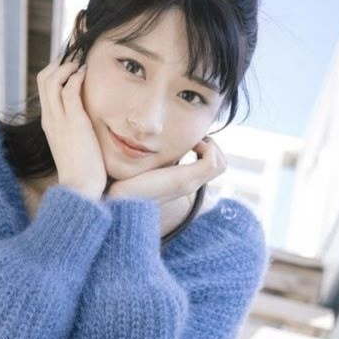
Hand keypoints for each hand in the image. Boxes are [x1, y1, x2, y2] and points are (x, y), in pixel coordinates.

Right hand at [36, 56, 106, 199]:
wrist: (80, 188)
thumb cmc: (81, 171)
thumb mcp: (73, 145)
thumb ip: (74, 129)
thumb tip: (85, 120)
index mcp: (49, 123)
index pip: (43, 88)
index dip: (55, 72)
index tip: (72, 67)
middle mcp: (50, 118)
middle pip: (43, 78)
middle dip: (60, 63)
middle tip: (77, 60)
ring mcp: (60, 119)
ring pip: (52, 79)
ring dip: (67, 66)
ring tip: (81, 65)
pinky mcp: (74, 121)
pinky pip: (70, 89)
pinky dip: (77, 76)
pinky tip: (86, 74)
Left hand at [106, 135, 226, 234]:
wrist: (117, 200)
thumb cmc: (123, 184)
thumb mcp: (143, 165)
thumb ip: (151, 156)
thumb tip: (145, 140)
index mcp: (181, 181)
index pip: (211, 165)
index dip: (206, 147)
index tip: (188, 138)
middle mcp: (189, 184)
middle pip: (221, 164)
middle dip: (212, 144)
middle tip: (192, 138)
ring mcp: (188, 183)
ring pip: (220, 163)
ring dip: (211, 145)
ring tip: (192, 141)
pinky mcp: (183, 181)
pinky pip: (212, 161)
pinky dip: (206, 146)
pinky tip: (189, 143)